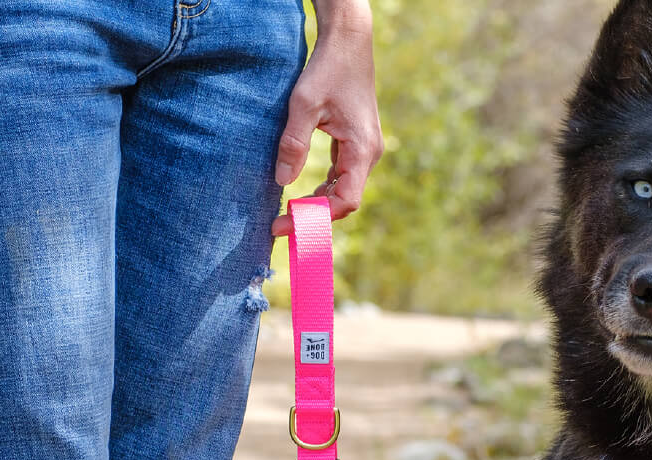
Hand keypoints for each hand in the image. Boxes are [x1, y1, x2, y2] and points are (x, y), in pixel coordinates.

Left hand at [271, 4, 382, 232]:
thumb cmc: (328, 69)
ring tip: (292, 213)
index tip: (289, 224)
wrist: (349, 43)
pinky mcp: (358, 144)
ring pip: (345, 190)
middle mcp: (370, 155)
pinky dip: (326, 188)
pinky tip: (308, 191)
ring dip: (320, 203)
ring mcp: (366, 151)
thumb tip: (282, 181)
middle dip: (316, 215)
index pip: (345, 200)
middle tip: (284, 225)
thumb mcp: (304, 104)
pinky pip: (344, 176)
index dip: (318, 217)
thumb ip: (293, 143)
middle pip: (345, 201)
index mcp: (362, 150)